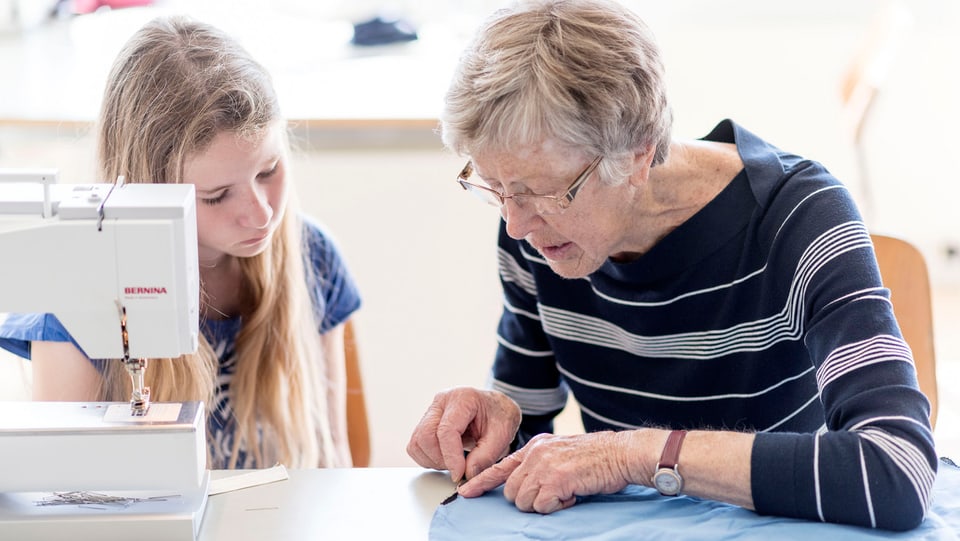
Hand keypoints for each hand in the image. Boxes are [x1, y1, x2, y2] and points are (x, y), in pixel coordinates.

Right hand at [406, 387, 520, 482]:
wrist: (495, 408)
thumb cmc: (499, 417)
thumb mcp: (502, 435)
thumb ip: (485, 456)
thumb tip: (466, 476)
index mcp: (462, 398)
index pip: (446, 430)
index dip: (450, 457)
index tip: (459, 474)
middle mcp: (441, 401)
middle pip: (425, 436)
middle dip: (441, 460)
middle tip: (460, 469)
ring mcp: (431, 411)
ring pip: (417, 442)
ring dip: (433, 460)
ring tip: (455, 462)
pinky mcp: (425, 423)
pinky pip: (416, 446)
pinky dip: (428, 458)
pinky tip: (446, 458)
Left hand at [458, 431, 634, 513]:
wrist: (621, 453)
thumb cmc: (596, 458)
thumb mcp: (560, 453)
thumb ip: (539, 464)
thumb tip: (524, 487)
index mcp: (534, 446)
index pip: (500, 466)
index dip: (481, 481)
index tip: (466, 492)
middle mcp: (535, 453)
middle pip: (511, 491)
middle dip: (529, 500)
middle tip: (554, 494)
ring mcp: (543, 465)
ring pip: (524, 501)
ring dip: (544, 504)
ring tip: (565, 492)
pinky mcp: (555, 479)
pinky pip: (542, 506)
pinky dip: (557, 506)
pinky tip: (573, 494)